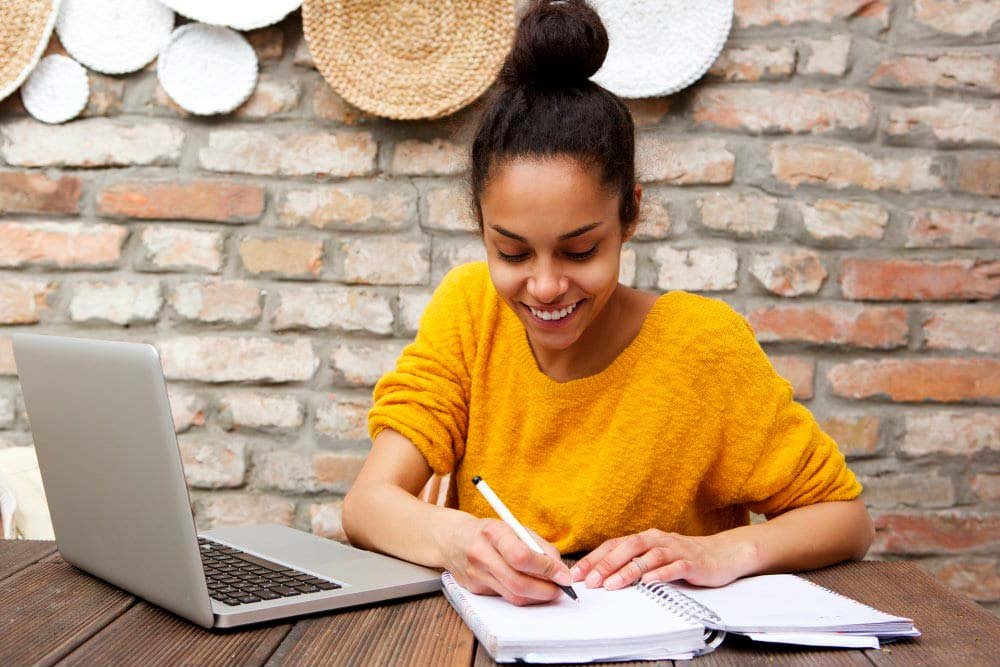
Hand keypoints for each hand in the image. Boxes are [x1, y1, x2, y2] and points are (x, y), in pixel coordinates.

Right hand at [441, 515, 573, 605]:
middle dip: (545, 590)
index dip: (547, 569)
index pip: (522, 556)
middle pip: (518, 582)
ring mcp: (475, 575)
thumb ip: (538, 545)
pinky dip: (523, 596)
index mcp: (493, 533)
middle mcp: (481, 554)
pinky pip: (505, 598)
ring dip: (537, 597)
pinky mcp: (474, 590)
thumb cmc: (489, 532)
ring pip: (513, 596)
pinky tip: (531, 590)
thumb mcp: (513, 527)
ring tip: (550, 591)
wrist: (452, 539)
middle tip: (561, 589)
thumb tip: (560, 569)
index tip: (564, 575)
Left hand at [569, 529, 758, 589]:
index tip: (578, 573)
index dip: (595, 558)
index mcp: (645, 538)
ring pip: (648, 557)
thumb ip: (633, 562)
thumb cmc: (684, 556)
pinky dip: (661, 573)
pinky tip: (649, 581)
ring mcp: (676, 550)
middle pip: (628, 547)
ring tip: (613, 584)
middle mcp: (658, 540)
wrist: (723, 553)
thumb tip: (601, 576)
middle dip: (607, 564)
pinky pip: (675, 567)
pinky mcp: (692, 562)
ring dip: (629, 571)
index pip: (614, 545)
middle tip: (591, 581)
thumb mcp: (655, 556)